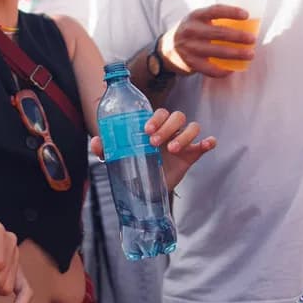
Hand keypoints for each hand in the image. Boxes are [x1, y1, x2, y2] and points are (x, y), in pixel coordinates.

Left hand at [90, 108, 214, 190]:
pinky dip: (207, 142)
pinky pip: (204, 144)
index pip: (160, 113)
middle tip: (154, 143)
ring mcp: (182, 142)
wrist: (145, 190)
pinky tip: (205, 145)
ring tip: (172, 150)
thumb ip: (106, 148)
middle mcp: (170, 130)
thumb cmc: (132, 166)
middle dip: (167, 127)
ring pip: (192, 126)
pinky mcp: (192, 155)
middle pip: (177, 116)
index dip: (156, 118)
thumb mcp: (118, 158)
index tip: (146, 130)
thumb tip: (95, 141)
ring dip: (184, 135)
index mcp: (154, 127)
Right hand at [160, 5, 255, 77]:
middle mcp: (191, 30)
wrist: (167, 50)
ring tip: (249, 54)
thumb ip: (214, 20)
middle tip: (252, 39)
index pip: (214, 11)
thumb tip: (244, 24)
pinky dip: (222, 71)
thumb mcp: (197, 21)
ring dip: (236, 54)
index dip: (231, 12)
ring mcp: (190, 47)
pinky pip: (209, 69)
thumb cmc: (190, 33)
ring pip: (217, 52)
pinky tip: (232, 69)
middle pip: (218, 33)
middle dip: (238, 36)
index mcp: (195, 16)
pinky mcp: (190, 63)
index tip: (245, 15)